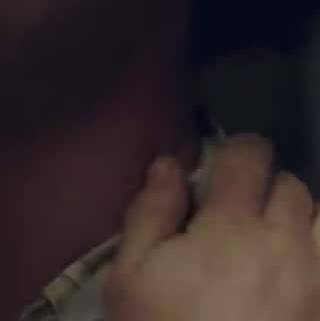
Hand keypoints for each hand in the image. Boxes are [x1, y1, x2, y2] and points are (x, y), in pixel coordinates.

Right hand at [105, 134, 319, 320]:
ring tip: (280, 246)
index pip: (249, 156)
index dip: (238, 152)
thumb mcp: (130, 279)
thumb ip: (151, 214)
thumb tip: (168, 165)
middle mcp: (288, 241)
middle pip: (294, 187)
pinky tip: (296, 279)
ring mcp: (318, 278)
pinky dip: (316, 259)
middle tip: (242, 216)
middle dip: (270, 190)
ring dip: (306, 223)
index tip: (223, 168)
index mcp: (230, 224)